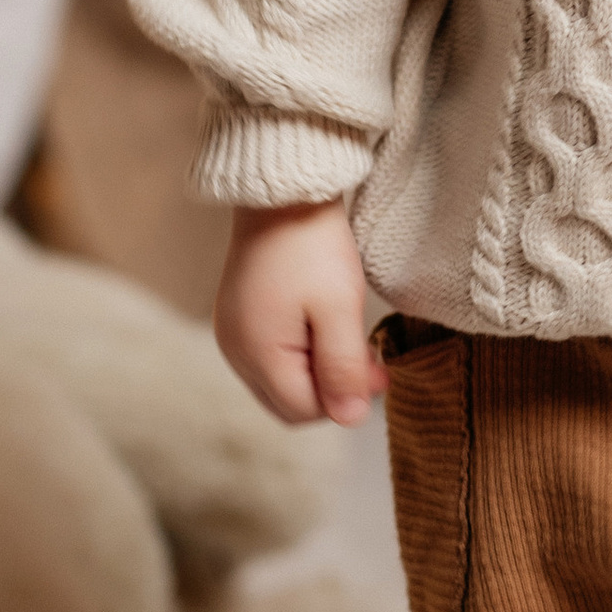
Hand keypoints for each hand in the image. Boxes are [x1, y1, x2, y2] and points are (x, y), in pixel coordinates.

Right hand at [215, 199, 382, 426]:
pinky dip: (300, 353)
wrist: (282, 191)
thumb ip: (343, 368)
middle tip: (371, 359)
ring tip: (350, 338)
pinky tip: (322, 326)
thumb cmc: (312, 245)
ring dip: (317, 371)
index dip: (345, 400)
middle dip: (331, 389)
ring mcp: (232, 333)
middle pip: (289, 402)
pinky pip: (271, 356)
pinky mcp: (237, 316)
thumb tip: (350, 420)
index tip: (380, 370)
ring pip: (281, 381)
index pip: (303, 410)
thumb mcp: (339, 308)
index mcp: (255, 353)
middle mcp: (235, 350)